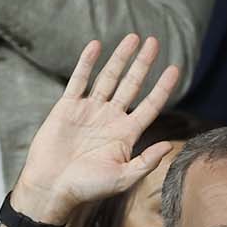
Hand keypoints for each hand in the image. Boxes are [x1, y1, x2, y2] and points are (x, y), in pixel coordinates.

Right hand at [7, 36, 180, 226]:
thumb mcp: (122, 178)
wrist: (52, 187)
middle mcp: (110, 119)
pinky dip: (86, 63)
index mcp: (126, 134)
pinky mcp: (67, 107)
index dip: (162, 87)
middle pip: (131, 85)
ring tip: (133, 38)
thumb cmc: (87, 188)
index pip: (150, 105)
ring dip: (120, 58)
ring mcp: (89, 110)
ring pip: (108, 77)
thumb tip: (168, 146)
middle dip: (143, 64)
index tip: (174, 68)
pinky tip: (96, 46)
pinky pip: (79, 80)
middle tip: (154, 42)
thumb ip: (145, 162)